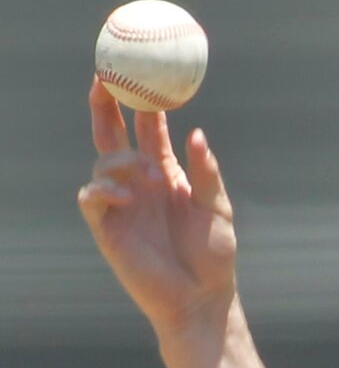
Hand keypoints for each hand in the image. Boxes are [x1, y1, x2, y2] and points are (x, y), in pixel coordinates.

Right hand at [77, 80, 236, 337]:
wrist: (203, 299)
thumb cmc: (214, 257)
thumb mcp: (218, 209)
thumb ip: (207, 172)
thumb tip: (196, 134)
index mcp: (164, 172)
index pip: (146, 126)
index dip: (141, 97)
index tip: (140, 67)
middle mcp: (138, 182)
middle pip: (113, 131)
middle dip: (106, 102)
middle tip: (106, 76)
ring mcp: (122, 204)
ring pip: (102, 161)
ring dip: (121, 158)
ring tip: (149, 175)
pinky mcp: (108, 229)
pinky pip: (91, 198)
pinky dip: (103, 189)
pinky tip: (126, 195)